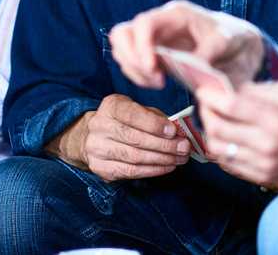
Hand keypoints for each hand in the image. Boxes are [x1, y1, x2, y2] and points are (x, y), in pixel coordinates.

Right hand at [48, 94, 191, 181]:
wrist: (93, 136)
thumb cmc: (124, 121)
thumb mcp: (137, 110)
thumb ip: (155, 117)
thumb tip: (178, 130)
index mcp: (110, 106)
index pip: (132, 115)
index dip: (154, 124)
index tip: (173, 131)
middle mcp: (99, 126)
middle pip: (135, 139)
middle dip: (164, 145)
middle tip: (184, 148)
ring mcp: (97, 148)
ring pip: (134, 157)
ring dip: (161, 159)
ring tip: (179, 158)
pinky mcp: (100, 167)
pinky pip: (130, 171)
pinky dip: (152, 170)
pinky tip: (167, 166)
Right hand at [110, 0, 264, 89]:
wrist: (238, 45)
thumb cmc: (232, 38)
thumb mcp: (227, 42)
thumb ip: (210, 51)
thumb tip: (191, 68)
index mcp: (177, 14)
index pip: (144, 23)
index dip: (141, 47)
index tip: (154, 70)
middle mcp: (160, 22)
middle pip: (123, 33)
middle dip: (131, 60)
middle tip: (155, 80)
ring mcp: (153, 36)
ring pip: (122, 46)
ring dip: (132, 68)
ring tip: (157, 83)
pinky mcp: (151, 51)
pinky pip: (130, 60)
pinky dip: (137, 74)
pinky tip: (156, 83)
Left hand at [196, 81, 277, 185]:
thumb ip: (254, 91)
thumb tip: (225, 89)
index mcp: (277, 118)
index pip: (231, 107)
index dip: (211, 96)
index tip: (204, 88)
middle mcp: (268, 144)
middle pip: (218, 129)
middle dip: (206, 112)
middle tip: (206, 102)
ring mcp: (264, 164)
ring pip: (218, 149)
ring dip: (210, 131)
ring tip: (214, 118)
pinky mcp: (263, 175)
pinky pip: (229, 163)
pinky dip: (222, 148)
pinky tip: (226, 136)